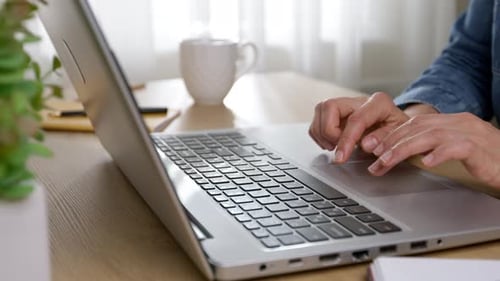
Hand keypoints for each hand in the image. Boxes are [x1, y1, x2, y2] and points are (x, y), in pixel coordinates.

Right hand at [309, 92, 408, 161]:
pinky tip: (332, 142)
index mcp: (379, 103)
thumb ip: (384, 139)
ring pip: (320, 110)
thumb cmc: (399, 132)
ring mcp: (346, 104)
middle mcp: (359, 100)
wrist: (397, 128)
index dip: (345, 140)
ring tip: (336, 146)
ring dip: (322, 133)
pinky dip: (319, 134)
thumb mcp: (400, 137)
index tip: (340, 157)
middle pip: (329, 106)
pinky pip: (317, 119)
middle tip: (337, 146)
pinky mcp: (335, 112)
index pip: (355, 119)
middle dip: (328, 131)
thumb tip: (365, 144)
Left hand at [368, 112, 499, 188]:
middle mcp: (458, 122)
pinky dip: (440, 153)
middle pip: (416, 128)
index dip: (391, 134)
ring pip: (429, 136)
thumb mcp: (455, 148)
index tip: (373, 147)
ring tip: (387, 161)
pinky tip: (427, 161)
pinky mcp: (480, 148)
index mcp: (450, 121)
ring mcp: (470, 133)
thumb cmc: (486, 158)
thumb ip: (433, 145)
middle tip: (373, 157)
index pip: (414, 123)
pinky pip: (457, 147)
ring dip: (404, 149)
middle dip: (390, 142)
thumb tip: (404, 152)